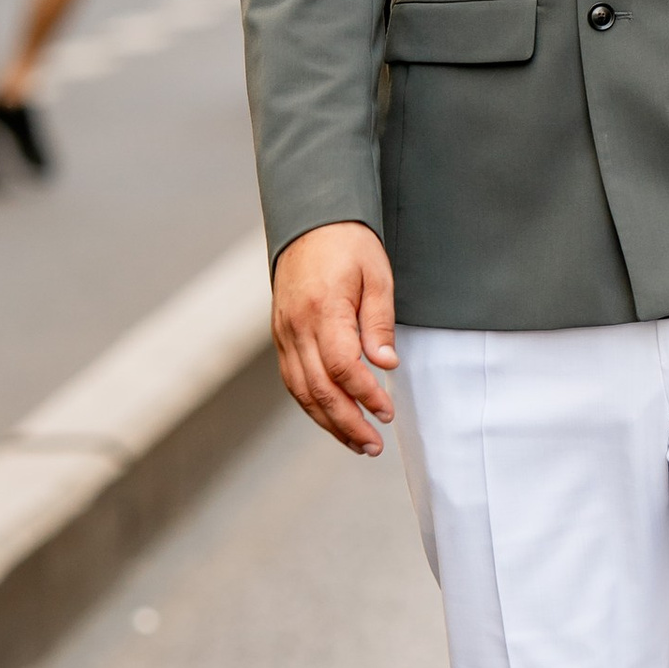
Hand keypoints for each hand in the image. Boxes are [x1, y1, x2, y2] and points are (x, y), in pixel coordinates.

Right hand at [271, 222, 397, 454]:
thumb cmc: (349, 245)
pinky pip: (293, 379)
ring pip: (301, 390)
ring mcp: (284, 333)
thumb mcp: (377, 276)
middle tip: (374, 445)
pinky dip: (312, 404)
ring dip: (328, 422)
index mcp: (322, 310)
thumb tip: (385, 364)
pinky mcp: (281, 336)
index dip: (365, 395)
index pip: (342, 367)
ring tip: (357, 443)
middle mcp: (296, 326)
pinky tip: (332, 419)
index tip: (387, 413)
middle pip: (319, 388)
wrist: (310, 221)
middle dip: (347, 423)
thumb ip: (379, 322)